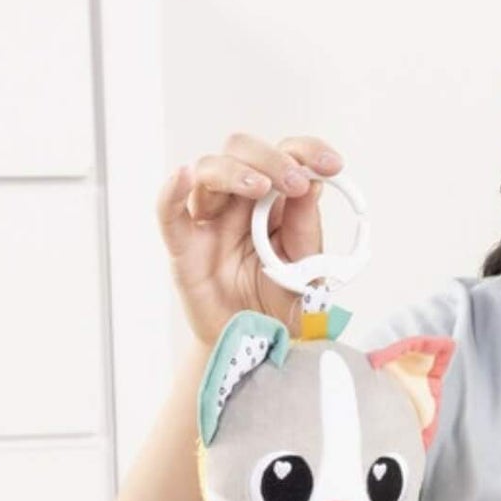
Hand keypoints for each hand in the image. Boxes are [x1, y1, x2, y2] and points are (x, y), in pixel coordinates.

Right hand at [157, 132, 344, 347]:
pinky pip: (169, 212)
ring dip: (236, 171)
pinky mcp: (183, 246)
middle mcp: (239, 204)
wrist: (258, 349)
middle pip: (243, 151)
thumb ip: (306, 232)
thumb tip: (312, 186)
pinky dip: (172, 190)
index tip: (332, 164)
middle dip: (272, 159)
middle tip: (295, 183)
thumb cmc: (280, 306)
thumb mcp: (307, 271)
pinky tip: (184, 175)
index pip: (286, 156)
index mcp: (275, 203)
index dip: (307, 151)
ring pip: (208, 170)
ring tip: (261, 188)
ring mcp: (209, 221)